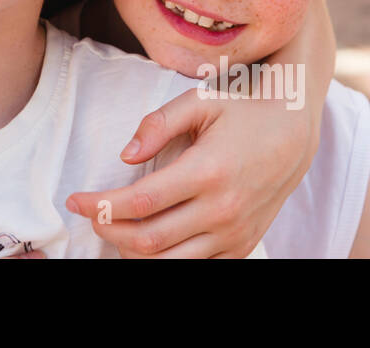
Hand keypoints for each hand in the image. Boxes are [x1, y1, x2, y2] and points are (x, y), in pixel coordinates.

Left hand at [65, 87, 313, 257]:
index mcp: (207, 171)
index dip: (100, 206)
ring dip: (131, 250)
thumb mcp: (199, 102)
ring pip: (169, 262)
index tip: (75, 200)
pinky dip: (164, 260)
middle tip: (90, 214)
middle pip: (148, 239)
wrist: (295, 135)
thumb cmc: (242, 112)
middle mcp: (222, 209)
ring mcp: (234, 234)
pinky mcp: (242, 247)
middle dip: (108, 230)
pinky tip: (146, 241)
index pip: (140, 201)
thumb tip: (125, 156)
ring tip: (113, 228)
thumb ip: (158, 123)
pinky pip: (195, 267)